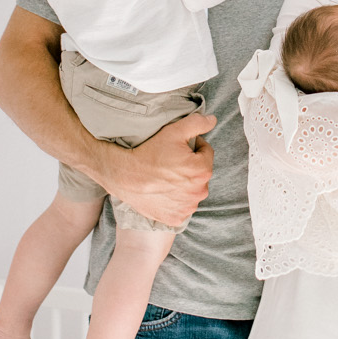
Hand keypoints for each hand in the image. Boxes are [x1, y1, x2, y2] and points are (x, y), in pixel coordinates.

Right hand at [95, 111, 214, 227]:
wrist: (124, 176)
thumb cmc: (149, 153)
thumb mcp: (173, 131)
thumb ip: (197, 123)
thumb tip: (213, 120)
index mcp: (202, 171)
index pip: (206, 153)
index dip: (193, 147)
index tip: (178, 148)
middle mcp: (199, 192)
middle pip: (200, 174)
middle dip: (191, 167)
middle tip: (171, 163)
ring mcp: (187, 208)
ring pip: (192, 191)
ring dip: (185, 184)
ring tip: (166, 177)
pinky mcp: (176, 218)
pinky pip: (182, 207)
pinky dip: (176, 201)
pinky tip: (164, 192)